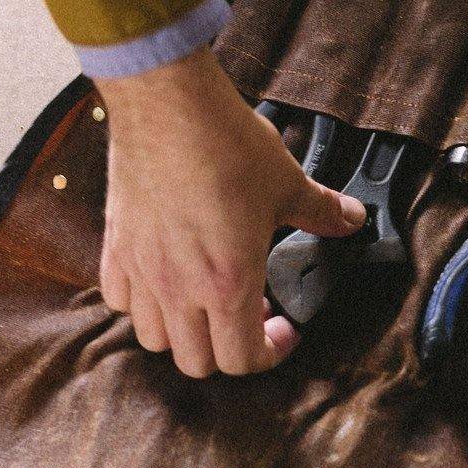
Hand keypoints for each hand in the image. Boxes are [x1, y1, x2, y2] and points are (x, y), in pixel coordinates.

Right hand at [95, 46, 365, 375]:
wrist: (168, 104)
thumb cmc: (224, 144)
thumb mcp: (288, 184)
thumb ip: (322, 212)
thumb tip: (351, 219)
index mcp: (228, 284)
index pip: (242, 360)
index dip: (270, 354)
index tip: (284, 330)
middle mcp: (179, 288)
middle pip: (196, 363)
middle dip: (228, 351)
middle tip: (250, 317)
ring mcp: (142, 271)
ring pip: (154, 339)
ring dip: (184, 333)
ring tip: (206, 303)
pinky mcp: (116, 247)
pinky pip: (118, 299)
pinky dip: (141, 303)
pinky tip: (164, 278)